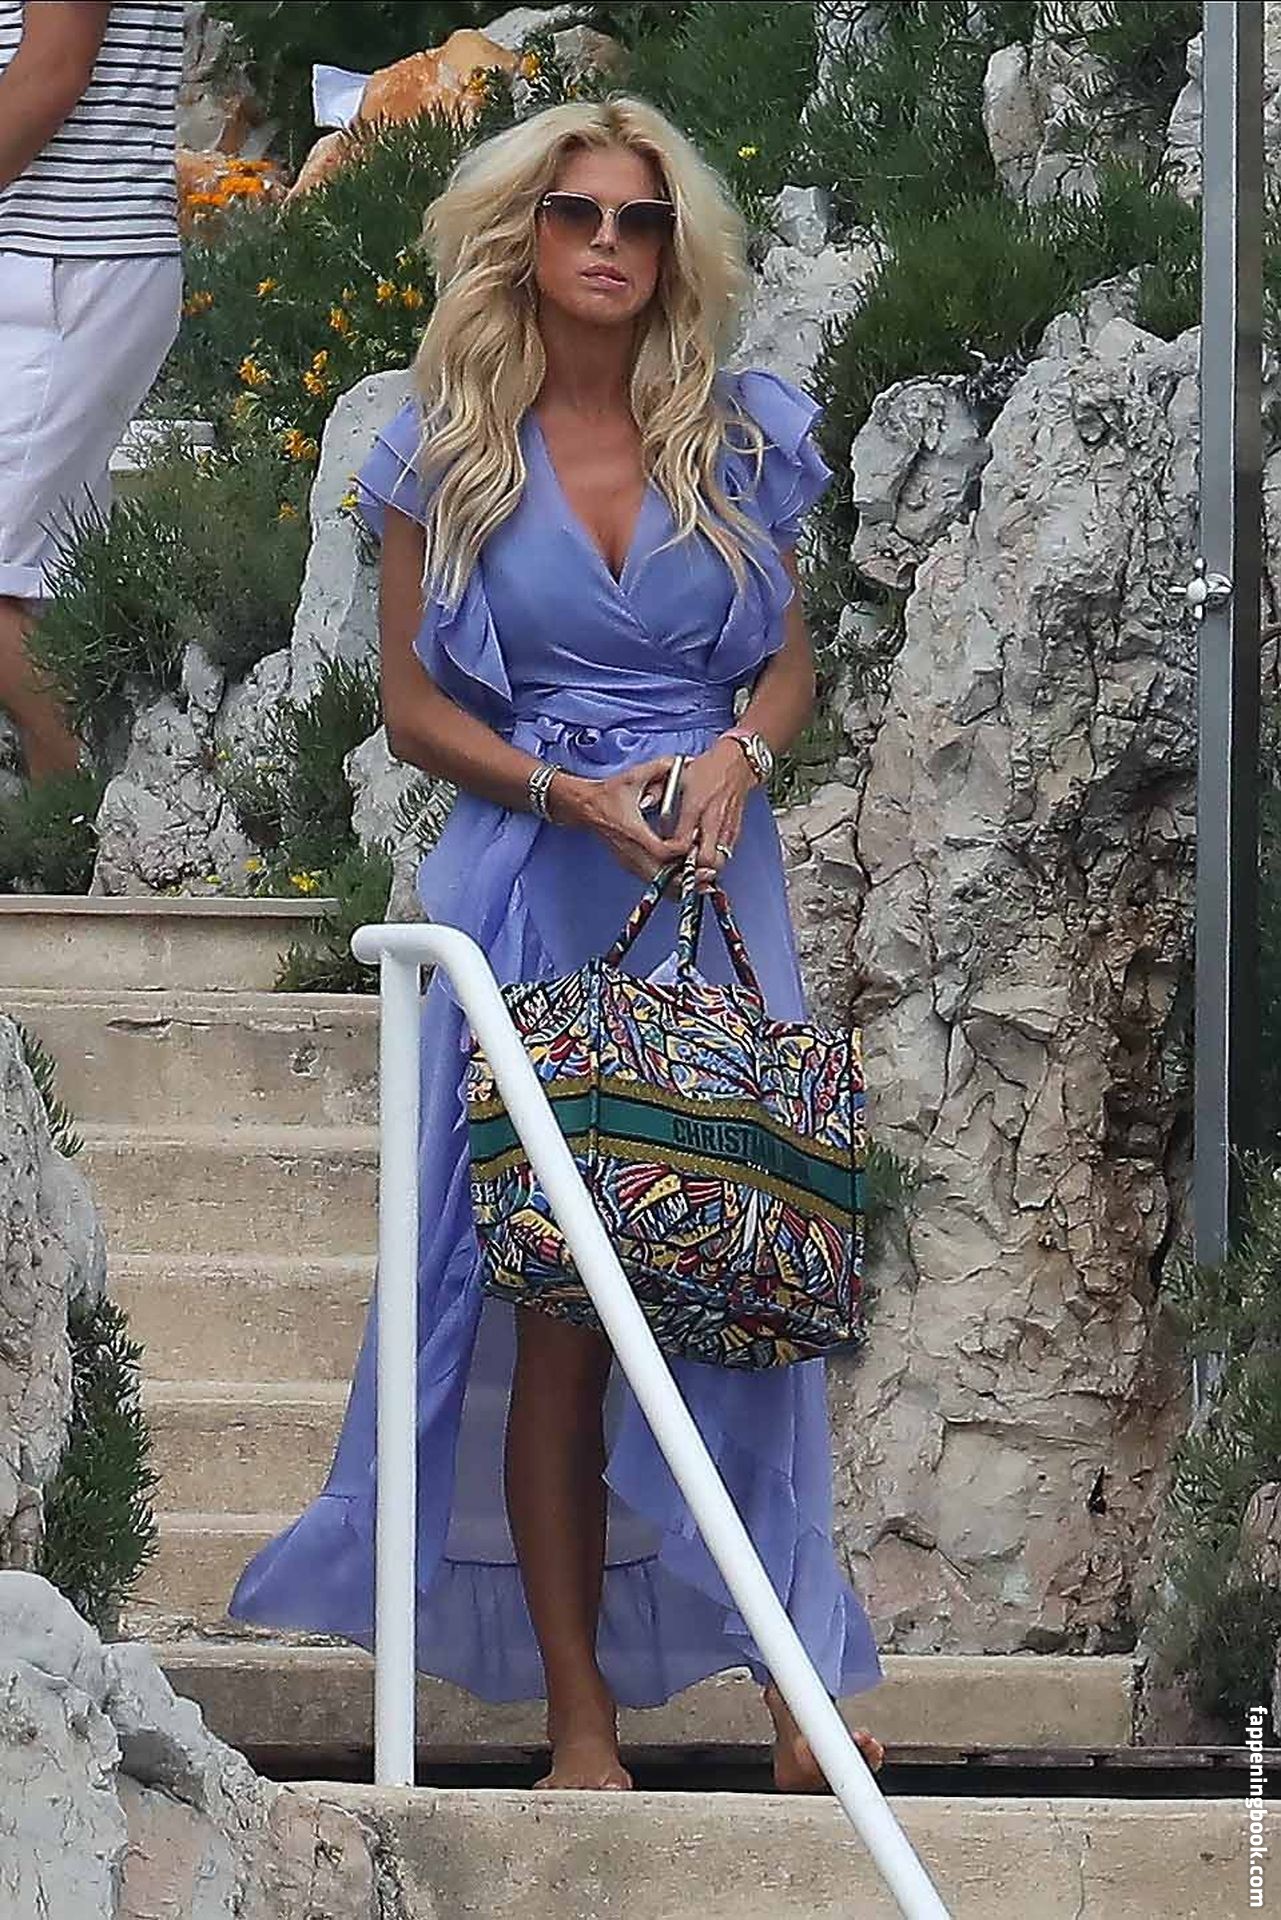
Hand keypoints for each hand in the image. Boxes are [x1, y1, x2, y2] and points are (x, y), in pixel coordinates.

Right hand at [553, 756, 695, 881]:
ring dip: (681, 885)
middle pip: (663, 877)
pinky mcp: (631, 866)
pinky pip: (654, 882)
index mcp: (634, 830)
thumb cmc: (609, 793)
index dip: (681, 851)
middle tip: (709, 876)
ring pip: (659, 885)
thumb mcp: (635, 776)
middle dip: (687, 878)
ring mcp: (630, 862)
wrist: (585, 807)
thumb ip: (661, 767)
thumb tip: (686, 761)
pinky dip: (671, 884)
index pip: (661, 850)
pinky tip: (687, 879)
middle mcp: (632, 852)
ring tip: (703, 882)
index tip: (695, 844)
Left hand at [672, 738, 756, 889]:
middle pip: (706, 859)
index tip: (665, 853)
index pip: (682, 842)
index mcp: (695, 805)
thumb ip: (658, 791)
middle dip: (693, 868)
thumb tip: (644, 803)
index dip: (672, 853)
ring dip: (705, 867)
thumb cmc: (706, 770)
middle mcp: (712, 819)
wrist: (736, 764)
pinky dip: (715, 859)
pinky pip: (726, 855)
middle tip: (681, 866)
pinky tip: (705, 854)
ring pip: (719, 862)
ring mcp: (726, 827)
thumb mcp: (678, 775)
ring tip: (693, 863)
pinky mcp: (735, 831)